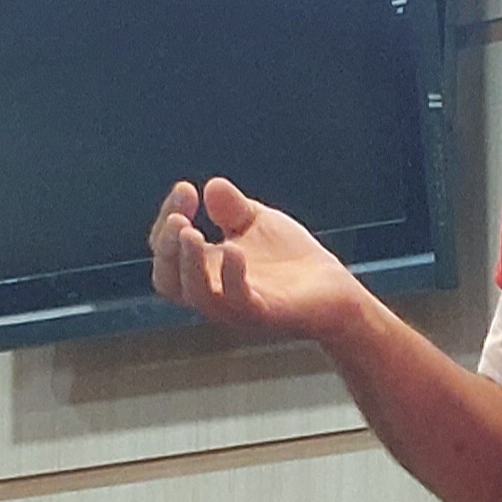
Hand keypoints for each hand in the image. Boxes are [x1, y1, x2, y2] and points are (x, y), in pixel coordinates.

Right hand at [148, 177, 359, 337]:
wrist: (335, 291)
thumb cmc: (290, 259)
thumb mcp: (256, 223)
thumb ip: (233, 209)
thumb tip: (211, 186)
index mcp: (204, 270)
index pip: (166, 250)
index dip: (167, 218)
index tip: (187, 188)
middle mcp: (213, 293)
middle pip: (167, 280)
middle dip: (166, 246)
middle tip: (180, 218)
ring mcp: (237, 307)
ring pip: (196, 295)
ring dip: (189, 263)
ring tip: (191, 232)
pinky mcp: (265, 314)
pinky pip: (239, 302)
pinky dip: (232, 277)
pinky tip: (235, 250)